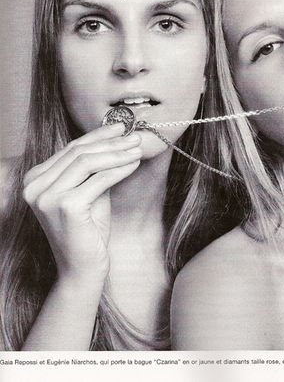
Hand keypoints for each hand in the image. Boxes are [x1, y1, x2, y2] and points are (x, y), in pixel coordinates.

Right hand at [22, 123, 141, 283]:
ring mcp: (46, 196)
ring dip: (117, 153)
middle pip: (78, 152)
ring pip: (88, 162)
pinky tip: (134, 164)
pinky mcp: (65, 206)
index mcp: (35, 179)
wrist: (83, 267)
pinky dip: (119, 169)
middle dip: (111, 142)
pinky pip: (98, 179)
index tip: (121, 127)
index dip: (97, 135)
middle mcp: (34, 186)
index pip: (70, 149)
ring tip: (138, 148)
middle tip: (135, 136)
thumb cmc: (88, 230)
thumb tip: (117, 139)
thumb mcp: (89, 191)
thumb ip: (94, 168)